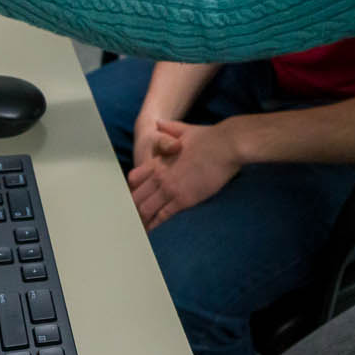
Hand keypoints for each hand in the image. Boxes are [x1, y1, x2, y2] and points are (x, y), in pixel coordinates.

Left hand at [125, 118, 242, 230]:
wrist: (226, 145)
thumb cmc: (208, 137)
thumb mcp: (183, 130)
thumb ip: (168, 129)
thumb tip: (159, 123)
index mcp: (158, 161)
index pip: (133, 179)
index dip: (132, 189)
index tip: (131, 198)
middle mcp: (160, 176)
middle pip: (136, 197)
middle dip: (132, 207)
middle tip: (129, 218)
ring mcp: (171, 189)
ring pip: (146, 208)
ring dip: (142, 218)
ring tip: (137, 229)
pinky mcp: (184, 199)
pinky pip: (163, 215)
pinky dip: (155, 224)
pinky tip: (151, 231)